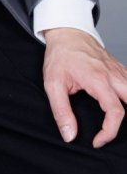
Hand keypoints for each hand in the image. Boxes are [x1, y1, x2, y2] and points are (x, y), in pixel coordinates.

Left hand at [43, 28, 126, 146]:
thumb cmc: (60, 56)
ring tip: (119, 125)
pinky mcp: (121, 70)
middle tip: (113, 134)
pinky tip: (123, 105)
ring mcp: (119, 71)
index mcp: (98, 79)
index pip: (116, 112)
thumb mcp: (52, 83)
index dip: (109, 132)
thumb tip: (69, 134)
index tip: (97, 140)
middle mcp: (113, 75)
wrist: (67, 32)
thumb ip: (61, 110)